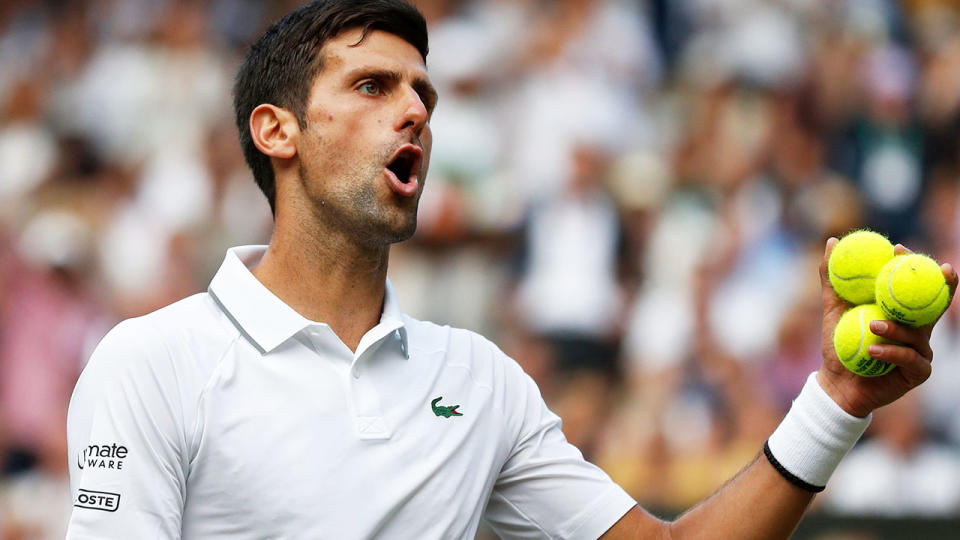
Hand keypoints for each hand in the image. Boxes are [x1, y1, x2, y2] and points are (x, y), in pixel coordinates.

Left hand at [817, 238, 957, 417]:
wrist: (836, 382)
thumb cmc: (839, 344)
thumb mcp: (833, 308)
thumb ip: (833, 279)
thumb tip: (832, 242)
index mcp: (901, 312)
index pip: (915, 285)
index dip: (915, 264)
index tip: (898, 248)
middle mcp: (917, 329)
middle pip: (933, 305)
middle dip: (931, 285)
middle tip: (910, 273)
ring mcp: (920, 351)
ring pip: (918, 334)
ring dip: (896, 328)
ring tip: (873, 325)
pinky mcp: (918, 372)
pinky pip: (909, 359)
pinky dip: (891, 352)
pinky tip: (873, 349)